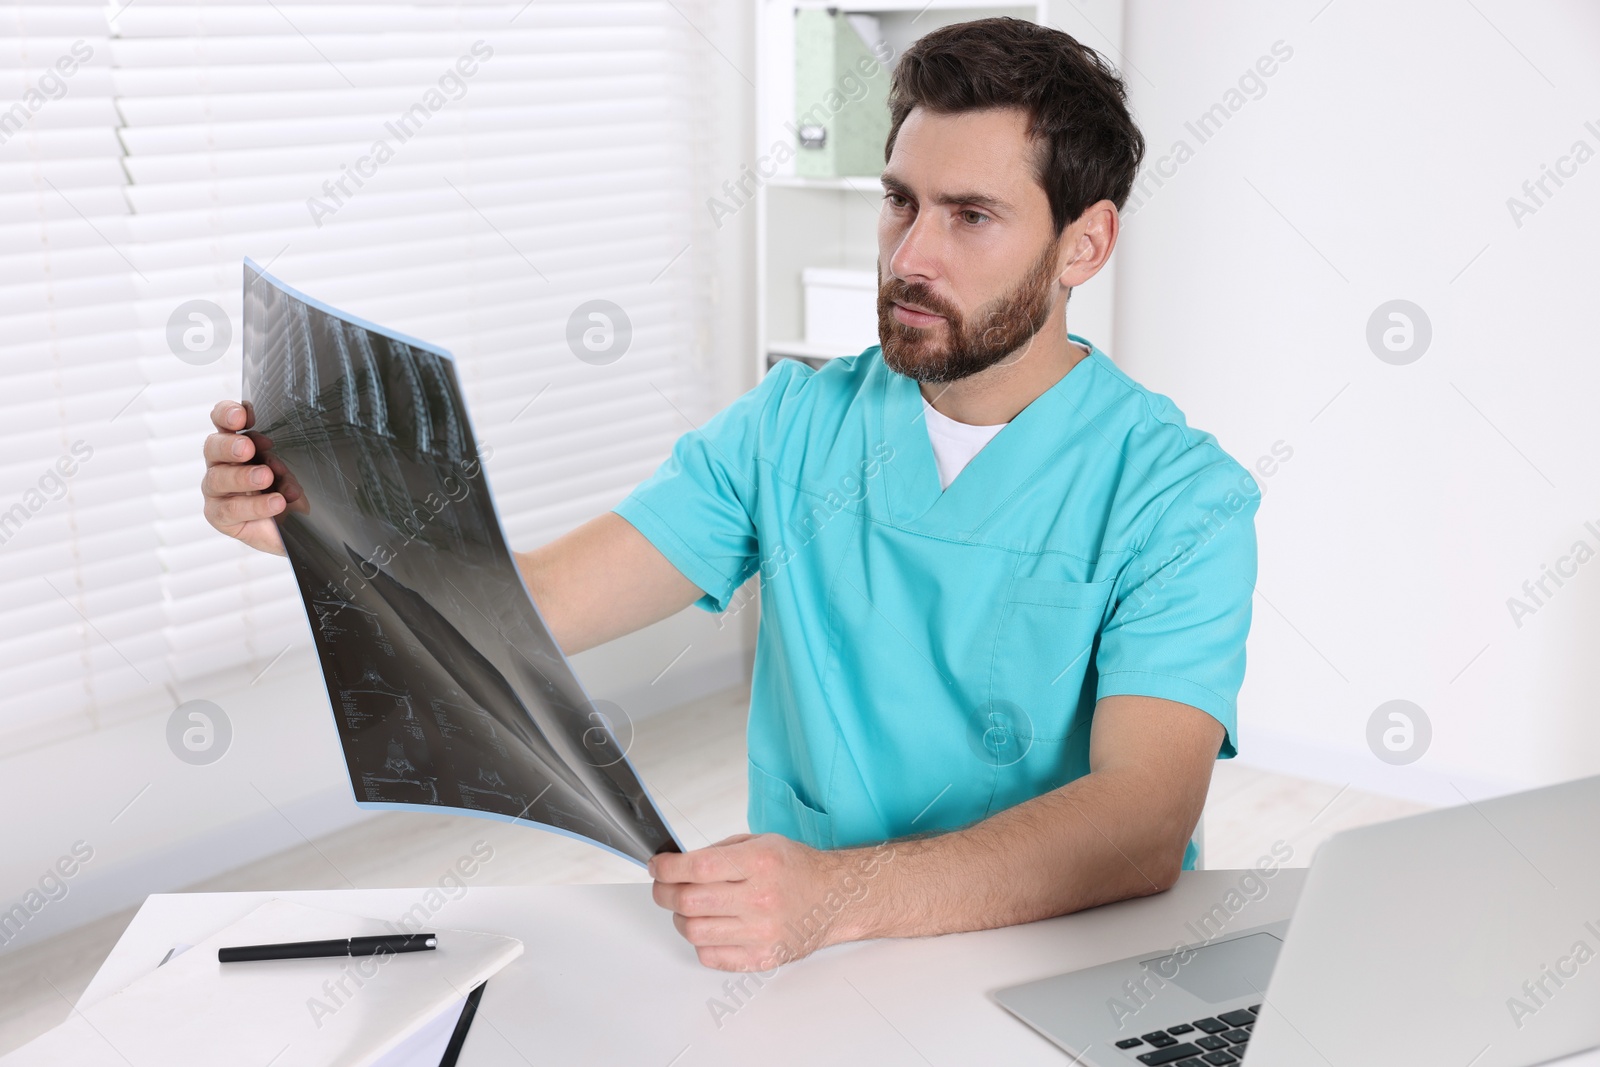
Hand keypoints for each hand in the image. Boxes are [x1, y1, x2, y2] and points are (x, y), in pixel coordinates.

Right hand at [201, 401, 297, 555]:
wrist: (292, 527)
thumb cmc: (285, 489)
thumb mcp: (289, 467)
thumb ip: (280, 455)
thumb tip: (276, 450)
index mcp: (236, 442)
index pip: (222, 420)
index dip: (227, 414)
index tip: (242, 416)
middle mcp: (221, 462)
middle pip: (213, 446)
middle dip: (230, 445)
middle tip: (248, 448)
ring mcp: (216, 489)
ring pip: (217, 478)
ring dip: (243, 476)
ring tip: (266, 477)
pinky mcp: (219, 515)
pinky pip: (230, 509)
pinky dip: (255, 505)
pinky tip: (275, 503)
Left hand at [649, 833, 879, 970]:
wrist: (834, 899)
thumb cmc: (796, 869)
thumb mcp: (760, 843)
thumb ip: (719, 853)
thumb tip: (676, 865)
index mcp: (760, 863)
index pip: (697, 868)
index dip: (667, 868)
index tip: (657, 866)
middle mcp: (761, 899)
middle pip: (689, 901)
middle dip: (664, 892)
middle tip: (663, 887)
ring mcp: (762, 933)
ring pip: (694, 930)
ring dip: (680, 918)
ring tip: (688, 908)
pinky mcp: (762, 958)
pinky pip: (711, 956)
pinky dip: (701, 941)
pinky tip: (710, 926)